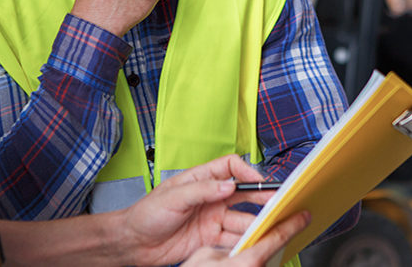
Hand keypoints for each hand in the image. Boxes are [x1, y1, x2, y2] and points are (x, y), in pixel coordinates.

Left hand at [122, 154, 302, 266]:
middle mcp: (210, 198)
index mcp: (200, 180)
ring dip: (255, 223)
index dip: (247, 171)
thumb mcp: (173, 197)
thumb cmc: (147, 214)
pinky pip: (233, 240)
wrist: (134, 243)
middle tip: (277, 203)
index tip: (258, 180)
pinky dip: (245, 242)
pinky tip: (252, 243)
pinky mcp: (210, 239)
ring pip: (242, 219)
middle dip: (261, 197)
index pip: (230, 167)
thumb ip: (202, 190)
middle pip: (243, 193)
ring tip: (268, 227)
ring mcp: (211, 219)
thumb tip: (229, 185)